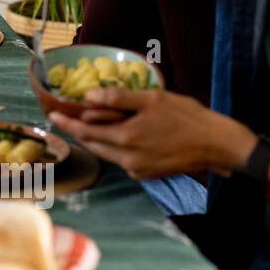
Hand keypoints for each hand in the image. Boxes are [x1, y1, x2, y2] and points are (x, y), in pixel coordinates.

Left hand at [47, 87, 256, 179]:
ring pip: (106, 152)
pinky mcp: (146, 174)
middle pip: (92, 144)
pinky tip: (114, 133)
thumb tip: (88, 96)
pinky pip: (120, 158)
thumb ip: (118, 98)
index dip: (66, 122)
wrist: (217, 145)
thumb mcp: (152, 99)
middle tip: (63, 116)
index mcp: (126, 139)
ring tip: (84, 122)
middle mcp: (127, 159)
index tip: (51, 114)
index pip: (85, 132)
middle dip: (77, 130)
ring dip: (94, 138)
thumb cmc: (187, 117)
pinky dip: (112, 145)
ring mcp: (137, 169)